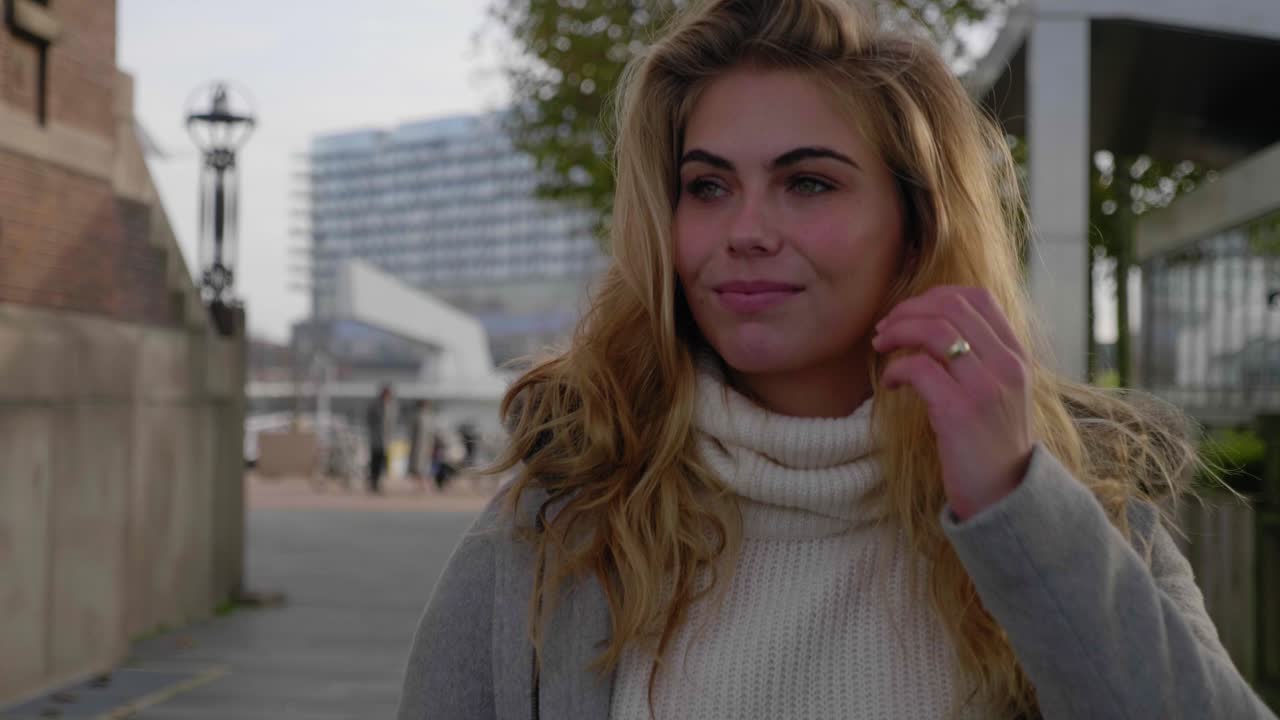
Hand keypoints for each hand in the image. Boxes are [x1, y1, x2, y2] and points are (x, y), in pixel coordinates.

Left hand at [871, 286, 1034, 520]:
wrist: (1006, 497)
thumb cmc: (990, 444)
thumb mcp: (998, 392)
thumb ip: (978, 358)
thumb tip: (931, 325)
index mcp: (1016, 355)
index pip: (977, 298)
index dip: (934, 296)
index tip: (908, 313)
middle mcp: (1007, 365)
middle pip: (951, 307)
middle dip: (908, 311)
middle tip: (884, 330)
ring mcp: (985, 387)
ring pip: (935, 330)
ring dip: (898, 332)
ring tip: (881, 347)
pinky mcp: (959, 412)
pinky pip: (918, 369)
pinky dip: (895, 369)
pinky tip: (890, 385)